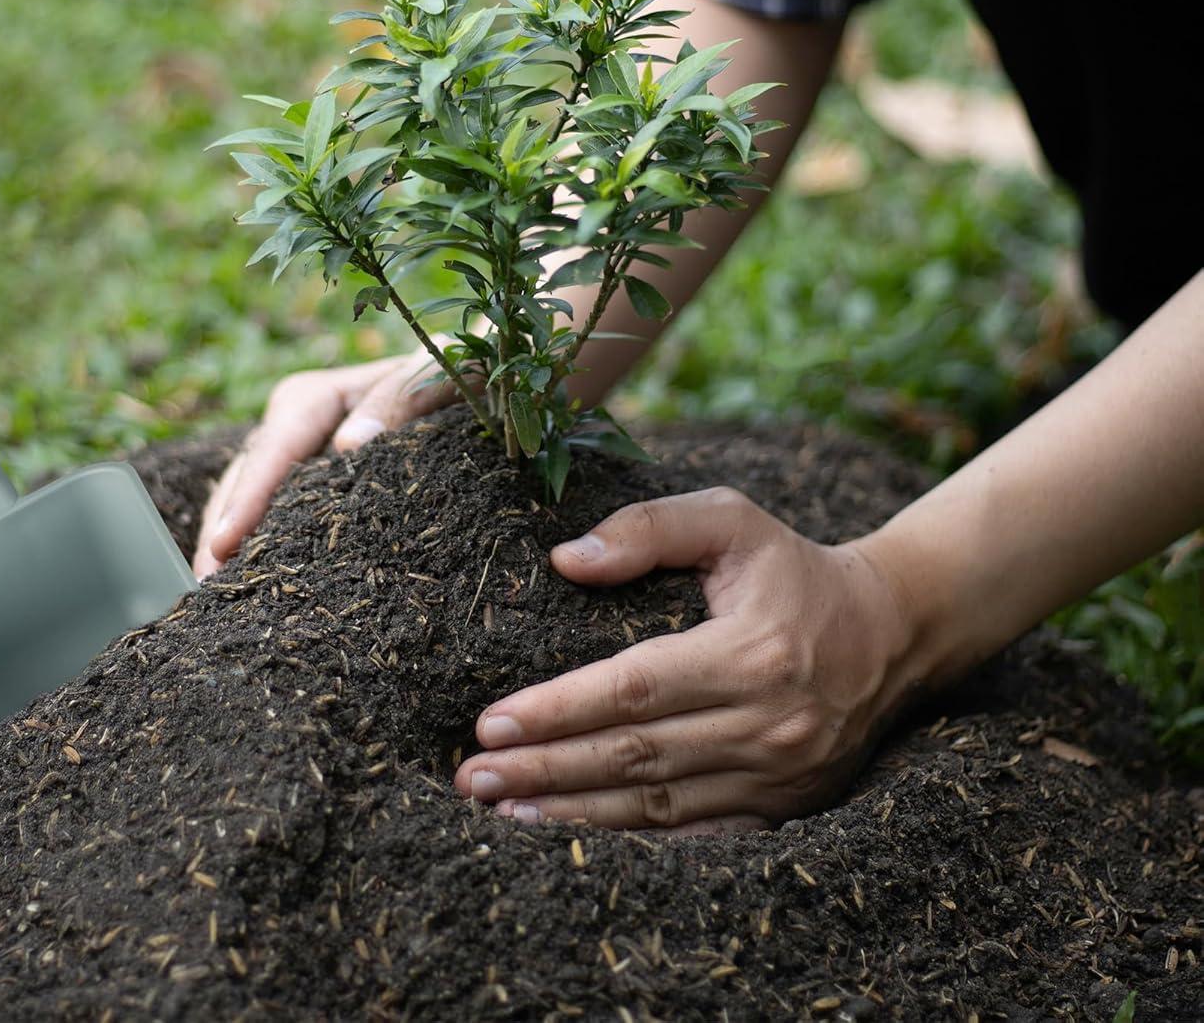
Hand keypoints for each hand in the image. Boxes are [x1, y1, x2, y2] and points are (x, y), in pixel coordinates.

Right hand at [193, 351, 453, 575]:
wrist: (464, 384)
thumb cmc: (452, 376)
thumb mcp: (436, 376)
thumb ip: (402, 396)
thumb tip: (348, 445)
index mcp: (312, 398)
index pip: (271, 449)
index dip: (247, 497)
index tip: (223, 543)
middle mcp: (292, 428)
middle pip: (244, 481)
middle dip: (222, 533)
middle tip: (207, 591)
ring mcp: (296, 459)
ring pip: (248, 502)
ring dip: (231, 546)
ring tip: (218, 599)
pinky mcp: (308, 486)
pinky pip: (274, 517)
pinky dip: (260, 548)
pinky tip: (256, 589)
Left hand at [452, 488, 919, 831]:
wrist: (891, 632)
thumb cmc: (793, 568)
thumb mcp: (731, 519)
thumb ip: (649, 528)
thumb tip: (565, 559)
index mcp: (750, 653)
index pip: (633, 689)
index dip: (558, 710)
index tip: (490, 722)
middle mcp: (767, 725)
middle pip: (633, 757)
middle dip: (544, 770)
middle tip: (471, 777)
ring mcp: (777, 777)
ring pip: (657, 806)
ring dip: (574, 813)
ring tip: (502, 812)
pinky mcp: (782, 807)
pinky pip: (694, 835)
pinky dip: (631, 842)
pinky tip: (576, 836)